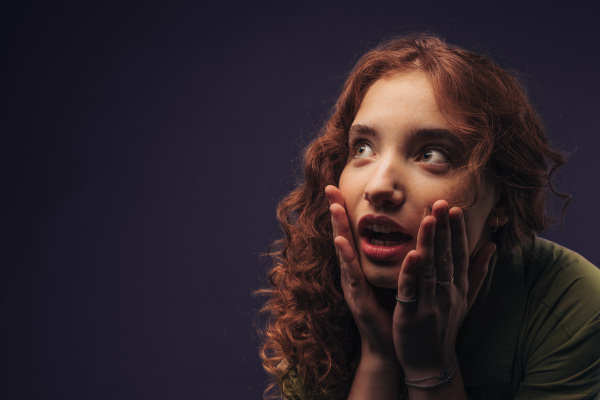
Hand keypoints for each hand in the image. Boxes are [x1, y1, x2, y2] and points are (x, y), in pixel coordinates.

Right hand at [325, 185, 394, 358]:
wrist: (394, 346)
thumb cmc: (397, 311)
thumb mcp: (401, 279)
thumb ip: (404, 257)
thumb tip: (417, 235)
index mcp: (365, 266)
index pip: (357, 232)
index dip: (350, 210)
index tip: (342, 185)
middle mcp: (355, 272)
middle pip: (344, 235)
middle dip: (337, 211)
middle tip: (329, 187)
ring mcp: (353, 285)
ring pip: (345, 251)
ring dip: (338, 227)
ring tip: (333, 206)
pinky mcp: (357, 298)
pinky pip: (352, 274)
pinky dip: (346, 257)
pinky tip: (341, 242)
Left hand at [392, 200, 494, 374]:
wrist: (431, 362)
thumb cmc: (445, 326)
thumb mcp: (465, 298)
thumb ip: (476, 271)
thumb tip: (492, 245)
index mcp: (458, 287)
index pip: (459, 254)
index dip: (458, 231)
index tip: (454, 208)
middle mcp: (447, 293)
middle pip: (446, 257)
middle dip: (444, 229)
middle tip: (441, 203)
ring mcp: (430, 303)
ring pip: (430, 269)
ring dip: (430, 243)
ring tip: (428, 219)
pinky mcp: (411, 314)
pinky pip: (412, 291)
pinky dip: (411, 274)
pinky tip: (411, 255)